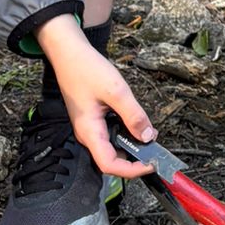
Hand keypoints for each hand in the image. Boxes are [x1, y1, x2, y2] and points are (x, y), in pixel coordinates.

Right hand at [37, 14, 154, 177]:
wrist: (68, 54)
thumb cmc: (86, 69)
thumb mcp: (116, 91)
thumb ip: (134, 115)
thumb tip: (148, 136)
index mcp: (89, 132)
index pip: (109, 165)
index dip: (131, 170)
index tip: (151, 163)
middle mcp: (88, 134)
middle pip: (112, 160)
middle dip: (135, 159)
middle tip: (155, 148)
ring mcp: (89, 128)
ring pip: (112, 147)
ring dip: (131, 145)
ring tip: (149, 135)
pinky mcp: (93, 120)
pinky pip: (110, 135)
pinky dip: (126, 133)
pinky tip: (136, 122)